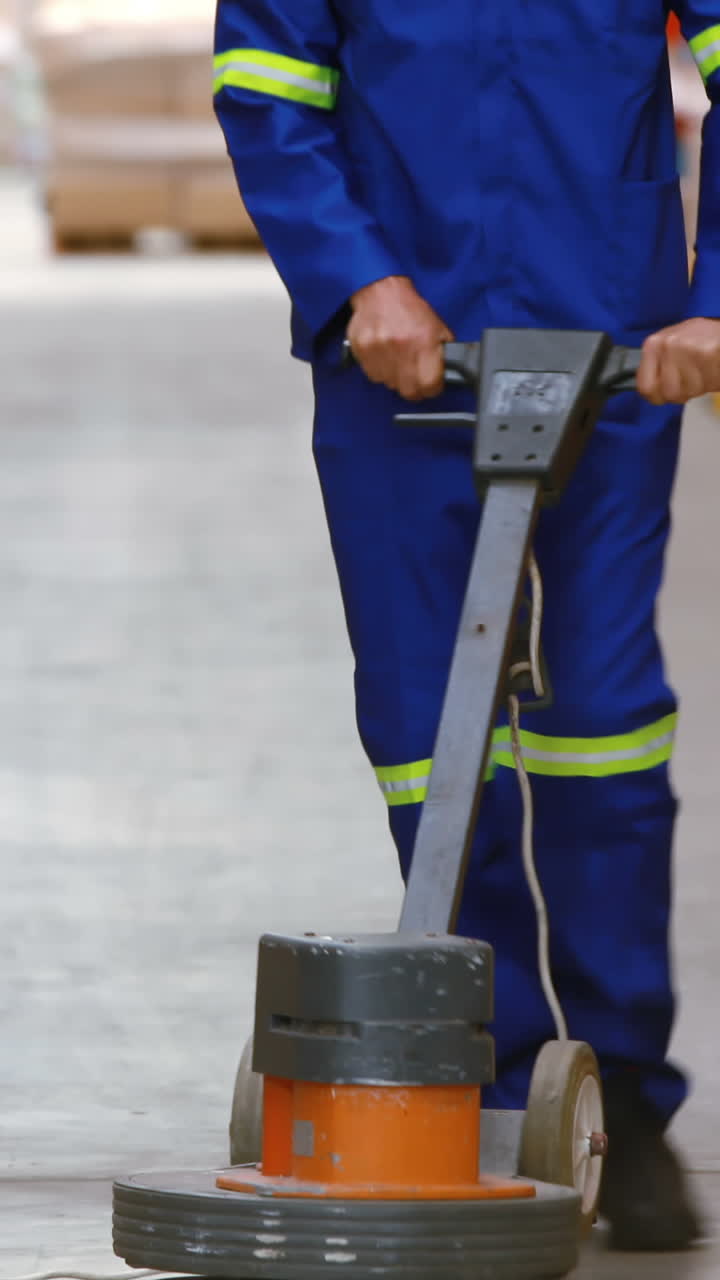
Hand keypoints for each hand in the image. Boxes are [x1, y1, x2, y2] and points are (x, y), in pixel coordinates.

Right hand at [346, 275, 453, 399]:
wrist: (382, 291)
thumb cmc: (410, 309)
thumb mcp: (437, 327)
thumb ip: (443, 354)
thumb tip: (447, 375)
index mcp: (424, 341)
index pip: (430, 385)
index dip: (432, 389)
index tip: (432, 385)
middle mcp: (401, 347)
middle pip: (409, 391)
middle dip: (415, 388)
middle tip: (415, 378)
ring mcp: (379, 350)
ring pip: (390, 384)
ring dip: (396, 378)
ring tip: (398, 359)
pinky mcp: (362, 350)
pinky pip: (373, 376)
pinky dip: (380, 370)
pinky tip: (384, 356)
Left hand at [637, 317, 719, 404]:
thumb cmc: (697, 338)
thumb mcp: (670, 348)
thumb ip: (658, 370)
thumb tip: (652, 393)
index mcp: (653, 345)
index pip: (646, 388)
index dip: (659, 396)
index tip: (668, 392)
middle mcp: (667, 344)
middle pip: (670, 393)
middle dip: (684, 393)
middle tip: (693, 380)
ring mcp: (686, 348)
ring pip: (690, 390)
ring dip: (701, 385)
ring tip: (705, 370)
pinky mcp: (707, 352)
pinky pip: (709, 383)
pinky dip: (714, 381)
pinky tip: (714, 367)